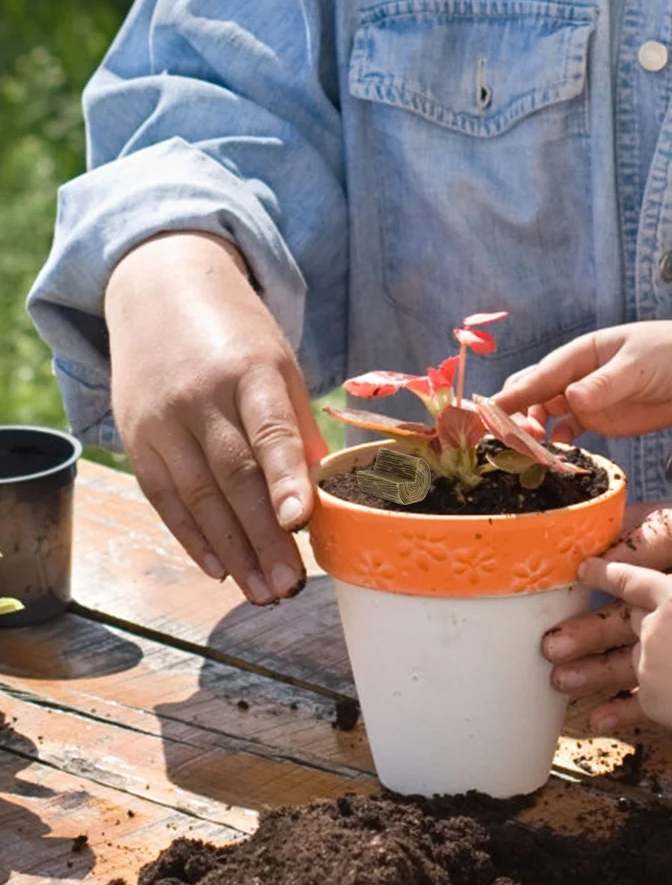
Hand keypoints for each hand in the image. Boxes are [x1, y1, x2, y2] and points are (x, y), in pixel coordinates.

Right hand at [104, 232, 324, 603]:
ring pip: (198, 496)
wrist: (161, 292)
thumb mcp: (280, 361)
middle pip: (233, 475)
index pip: (270, 428)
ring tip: (262, 591)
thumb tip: (321, 487)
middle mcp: (202, 397)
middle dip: (263, 535)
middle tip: (289, 584)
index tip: (301, 521)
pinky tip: (219, 568)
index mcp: (251, 370)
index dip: (285, 477)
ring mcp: (162, 420)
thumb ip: (299, 422)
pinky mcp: (136, 439)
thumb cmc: (237, 335)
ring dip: (232, 550)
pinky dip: (192, 537)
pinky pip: (164, 498)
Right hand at [493, 320, 671, 441]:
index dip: (515, 393)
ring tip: (530, 450)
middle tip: (511, 437)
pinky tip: (554, 456)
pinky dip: (555, 444)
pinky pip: (566, 432)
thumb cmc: (669, 355)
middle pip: (535, 393)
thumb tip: (570, 398)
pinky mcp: (598, 419)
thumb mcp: (637, 367)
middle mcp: (576, 375)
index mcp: (581, 352)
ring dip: (532, 432)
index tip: (492, 410)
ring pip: (545, 415)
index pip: (542, 373)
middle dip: (517, 413)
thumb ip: (605, 384)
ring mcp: (586, 398)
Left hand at [545, 492, 671, 728]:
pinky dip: (615, 711)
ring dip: (586, 673)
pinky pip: (632, 704)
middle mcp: (657, 628)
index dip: (605, 573)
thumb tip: (667, 606)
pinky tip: (596, 718)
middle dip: (582, 630)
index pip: (632, 579)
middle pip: (616, 624)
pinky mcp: (657, 703)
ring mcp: (653, 667)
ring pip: (617, 665)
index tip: (582, 570)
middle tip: (550, 639)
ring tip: (558, 679)